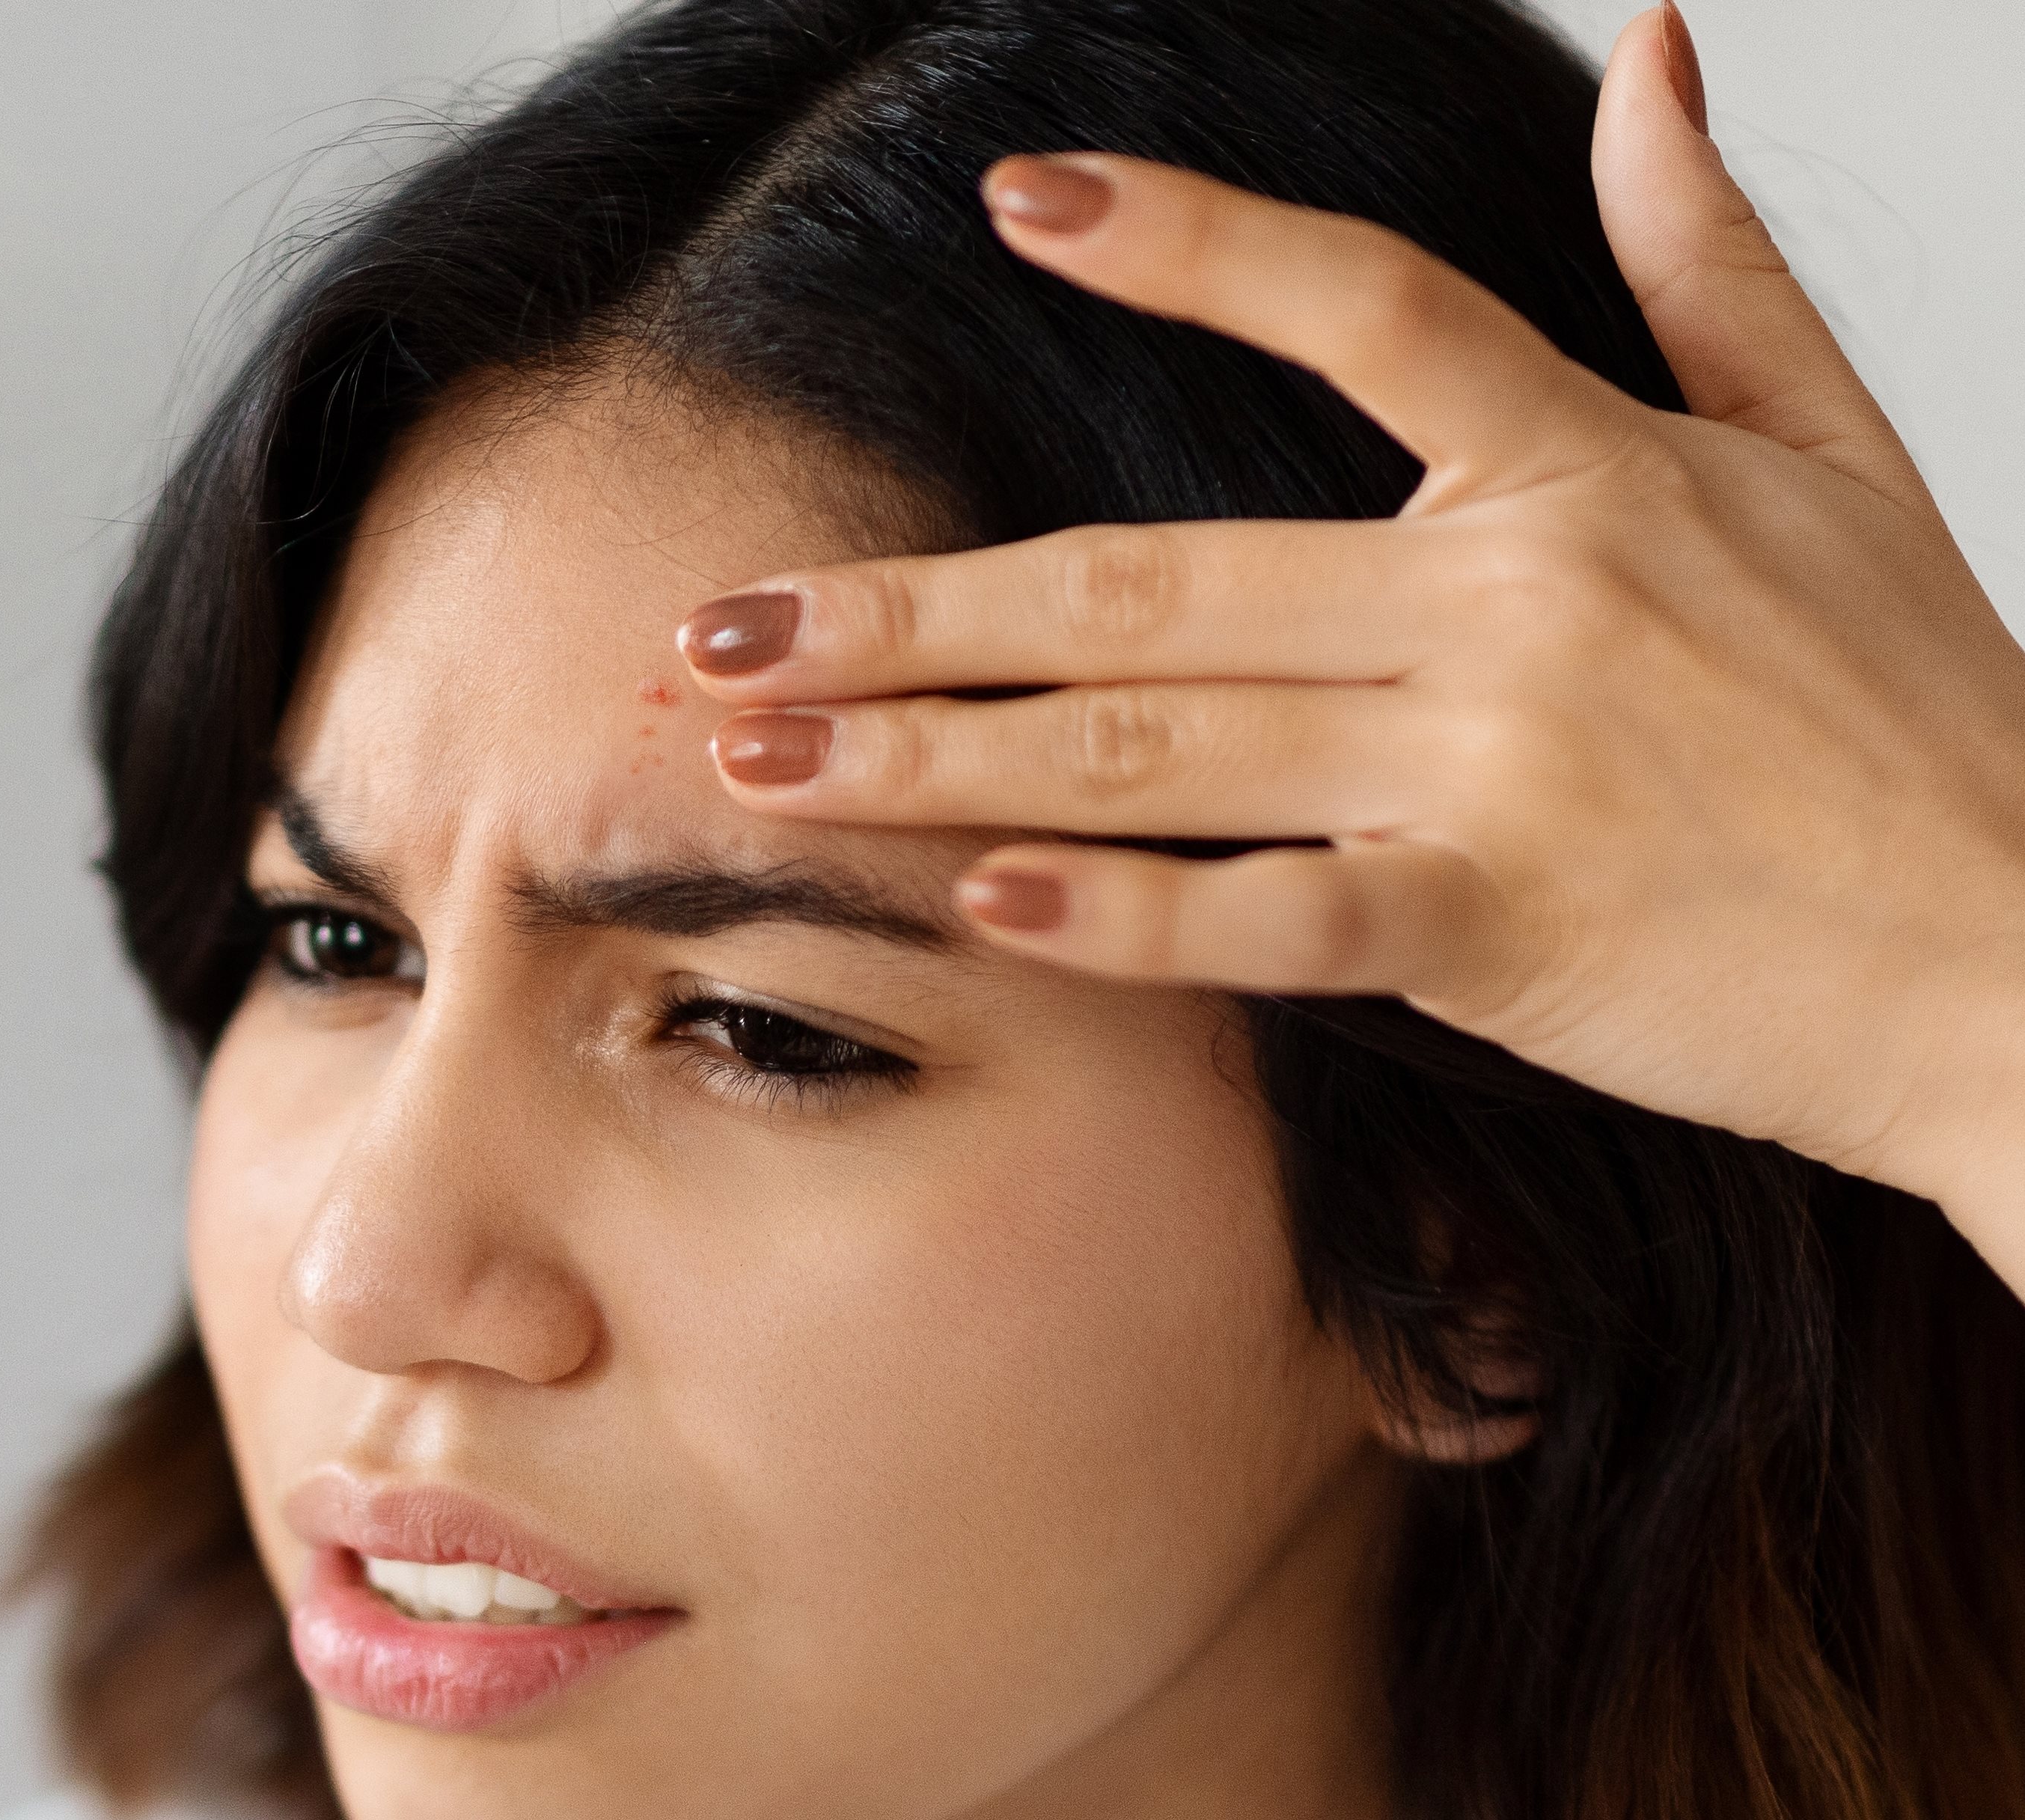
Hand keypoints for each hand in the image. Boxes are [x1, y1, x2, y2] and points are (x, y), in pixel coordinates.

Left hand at [675, 7, 2024, 1267]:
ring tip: (757, 753)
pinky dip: (1123, 914)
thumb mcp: (1836, 448)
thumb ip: (1709, 258)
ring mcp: (1497, 763)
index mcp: (1586, 466)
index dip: (1188, 236)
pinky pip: (1272, 914)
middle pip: (1151, 572)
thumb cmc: (1924, 716)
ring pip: (1158, 740)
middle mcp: (1515, 597)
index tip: (1014, 194)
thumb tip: (1657, 51)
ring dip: (932, 749)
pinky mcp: (1498, 928)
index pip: (1359, 304)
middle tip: (718, 623)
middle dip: (911, 604)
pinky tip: (972, 900)